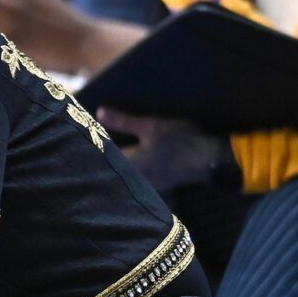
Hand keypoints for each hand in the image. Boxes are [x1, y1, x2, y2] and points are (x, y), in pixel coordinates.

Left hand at [95, 107, 228, 192]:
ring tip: (116, 142)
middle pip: (115, 166)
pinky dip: (135, 163)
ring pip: (128, 170)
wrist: (211, 160)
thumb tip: (99, 113)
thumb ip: (124, 122)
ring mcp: (149, 183)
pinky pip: (141, 173)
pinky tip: (138, 153)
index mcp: (130, 167)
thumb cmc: (180, 142)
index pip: (104, 157)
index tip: (86, 134)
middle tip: (98, 137)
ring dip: (122, 158)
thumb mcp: (151, 126)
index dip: (96, 144)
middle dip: (107, 152)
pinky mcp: (161, 182)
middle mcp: (137, 179)